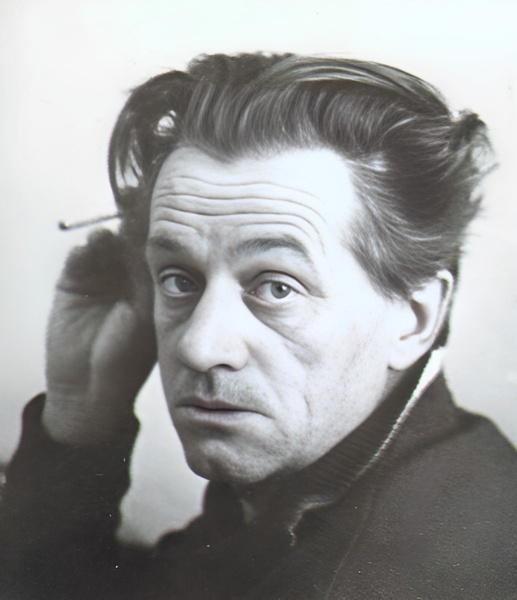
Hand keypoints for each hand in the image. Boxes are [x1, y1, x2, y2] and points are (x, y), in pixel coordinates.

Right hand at [43, 227, 155, 444]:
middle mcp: (126, 278)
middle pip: (130, 240)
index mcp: (149, 285)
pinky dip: (85, 248)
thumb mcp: (146, 318)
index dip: (158, 238)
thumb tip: (162, 249)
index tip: (165, 224)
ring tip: (114, 234)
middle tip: (137, 217)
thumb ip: (149, 284)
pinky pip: (79, 256)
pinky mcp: (73, 282)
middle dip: (133, 228)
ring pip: (105, 243)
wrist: (90, 388)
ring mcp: (100, 278)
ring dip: (110, 235)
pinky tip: (93, 247)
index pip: (154, 252)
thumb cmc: (128, 358)